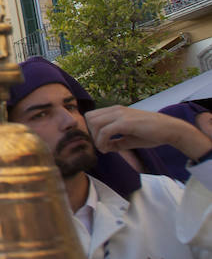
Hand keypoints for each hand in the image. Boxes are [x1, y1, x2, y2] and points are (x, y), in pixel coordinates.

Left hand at [86, 105, 211, 159]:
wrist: (170, 130)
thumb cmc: (151, 134)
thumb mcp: (128, 139)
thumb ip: (114, 142)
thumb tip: (103, 148)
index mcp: (116, 110)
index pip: (91, 116)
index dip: (91, 130)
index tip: (99, 142)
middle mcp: (116, 109)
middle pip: (89, 118)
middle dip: (91, 133)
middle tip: (100, 145)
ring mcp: (120, 114)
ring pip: (94, 123)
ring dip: (95, 138)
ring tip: (104, 148)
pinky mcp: (126, 122)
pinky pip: (104, 132)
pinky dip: (101, 142)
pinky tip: (107, 149)